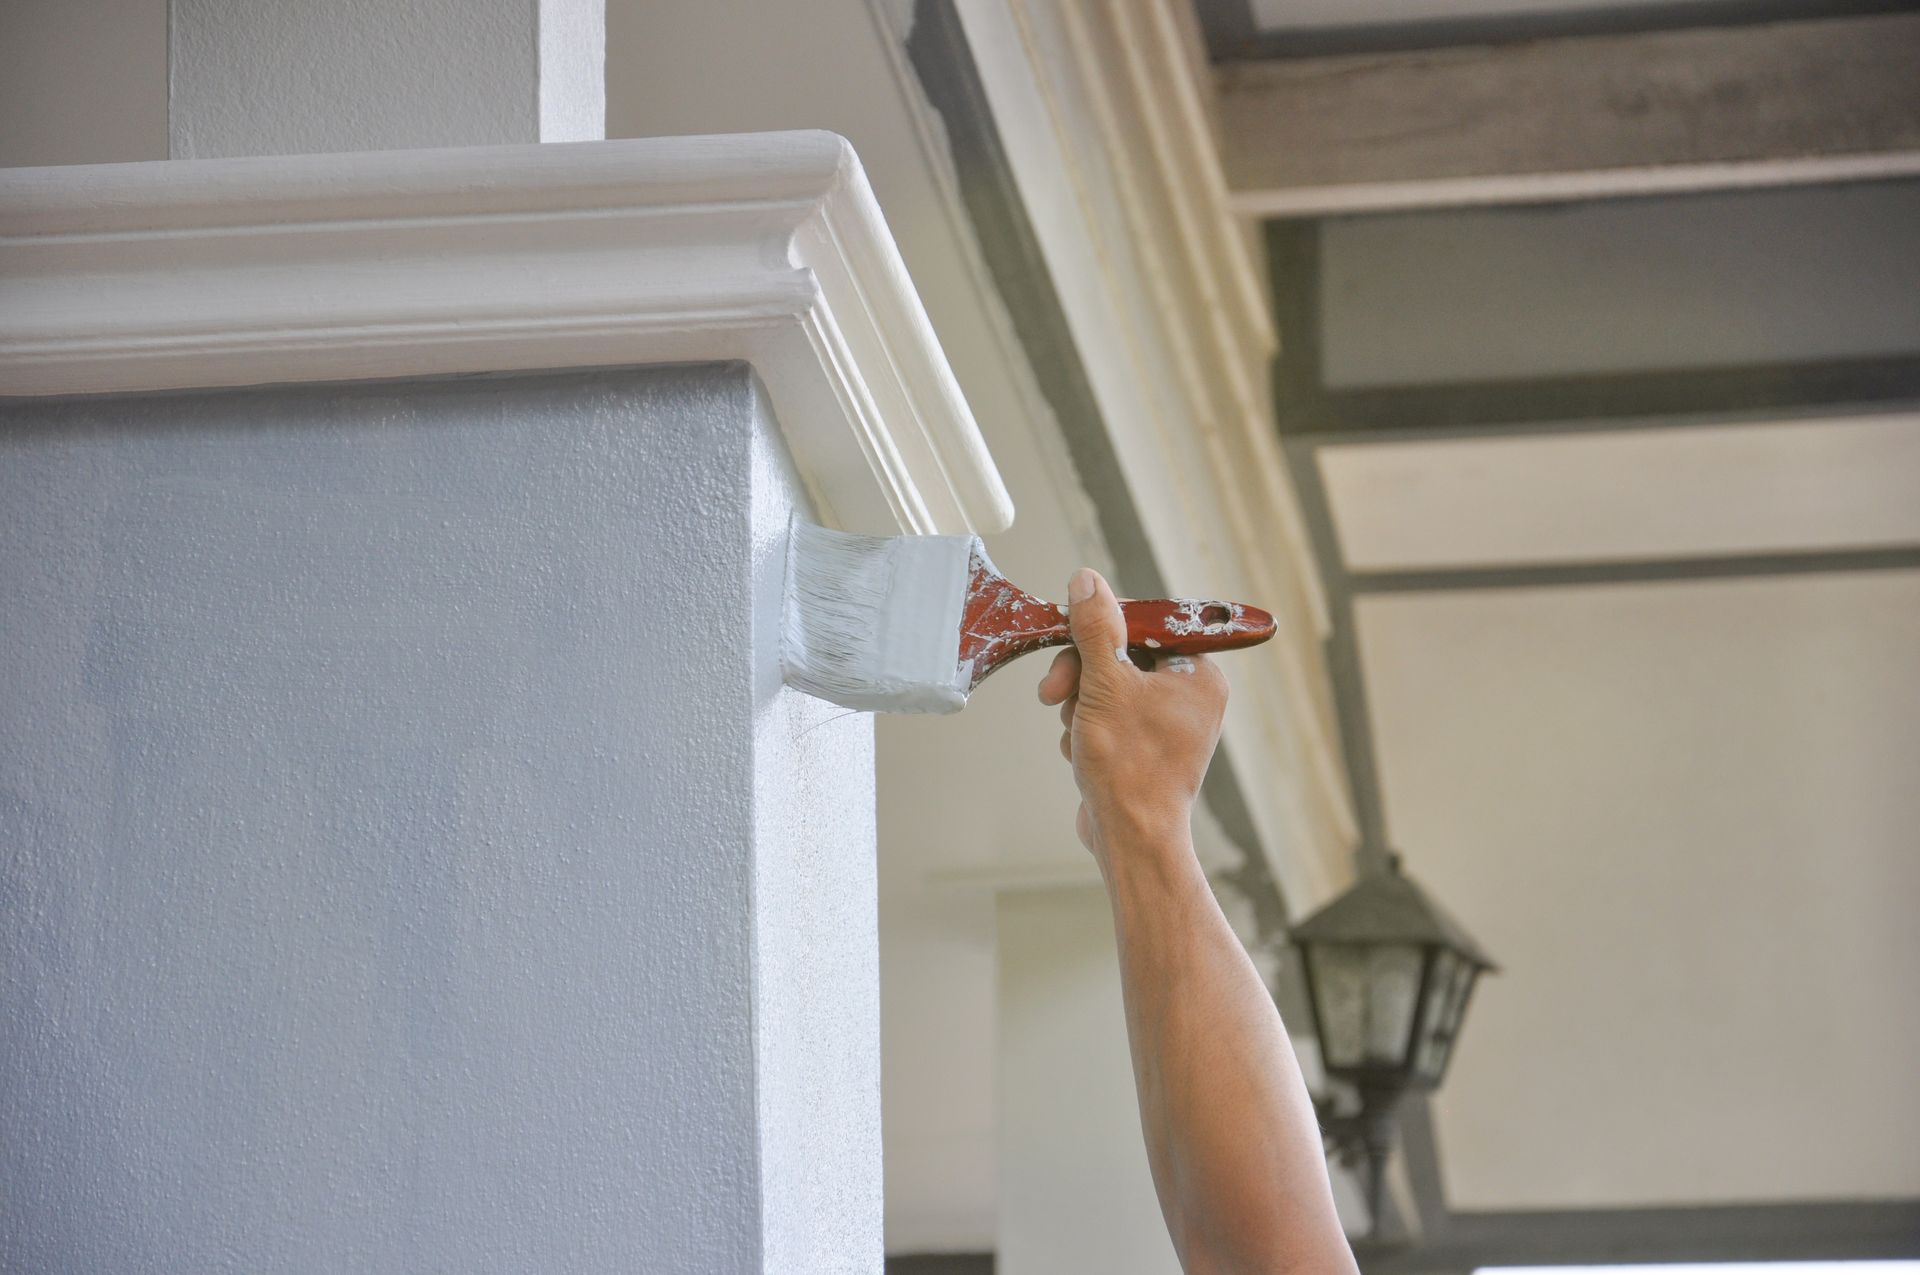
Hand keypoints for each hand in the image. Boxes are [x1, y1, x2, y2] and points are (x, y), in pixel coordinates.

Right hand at [1036, 567, 1228, 867]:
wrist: (1131, 839)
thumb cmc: (1129, 765)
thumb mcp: (1105, 684)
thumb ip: (1096, 629)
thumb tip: (1087, 581)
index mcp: (1198, 674)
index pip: (1145, 623)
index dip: (1101, 627)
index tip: (1067, 635)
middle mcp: (1189, 696)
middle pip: (1120, 655)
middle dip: (1082, 675)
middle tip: (1054, 693)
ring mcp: (1167, 724)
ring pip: (1107, 686)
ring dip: (1080, 704)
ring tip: (1076, 733)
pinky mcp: (1144, 748)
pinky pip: (1107, 716)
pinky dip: (1086, 728)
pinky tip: (1081, 751)